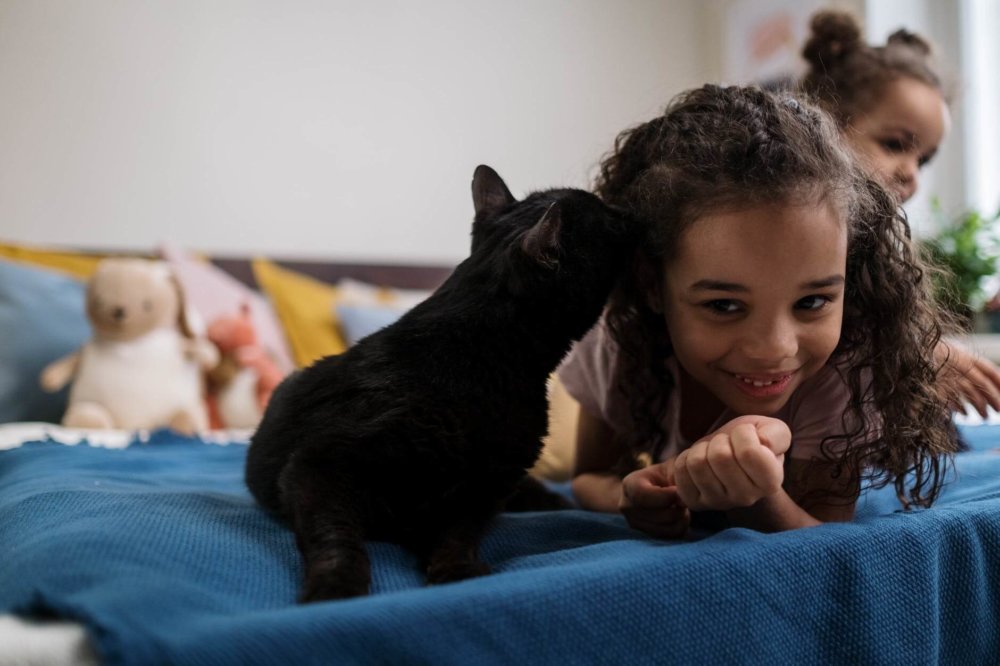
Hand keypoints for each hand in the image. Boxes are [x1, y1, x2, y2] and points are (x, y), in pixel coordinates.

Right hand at [619, 462, 689, 537]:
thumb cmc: (666, 474)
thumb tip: (682, 500)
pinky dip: (680, 527)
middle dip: (678, 508)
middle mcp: (626, 506)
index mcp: (629, 484)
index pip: (642, 495)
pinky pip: (670, 537)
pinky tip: (679, 516)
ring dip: (681, 518)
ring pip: (666, 529)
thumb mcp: (670, 469)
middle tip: (684, 499)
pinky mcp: (644, 535)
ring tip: (681, 506)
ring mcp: (633, 522)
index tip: (680, 492)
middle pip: (658, 515)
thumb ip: (678, 479)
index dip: (666, 496)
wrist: (656, 486)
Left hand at [672, 415, 789, 510]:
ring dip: (703, 448)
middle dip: (721, 440)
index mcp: (771, 482)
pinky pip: (681, 470)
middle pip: (720, 456)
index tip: (746, 436)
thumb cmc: (752, 440)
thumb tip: (762, 443)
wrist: (730, 455)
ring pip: (697, 462)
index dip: (744, 433)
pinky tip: (700, 462)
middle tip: (727, 445)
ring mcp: (719, 503)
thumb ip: (776, 434)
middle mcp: (746, 498)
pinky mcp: (695, 502)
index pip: (749, 452)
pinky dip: (686, 457)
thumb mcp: (774, 431)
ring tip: (713, 452)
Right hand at [937, 341, 999, 417]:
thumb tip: (992, 379)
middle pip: (982, 384)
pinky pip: (952, 399)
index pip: (990, 371)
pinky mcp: (935, 384)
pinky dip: (961, 408)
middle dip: (993, 399)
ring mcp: (947, 374)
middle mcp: (958, 365)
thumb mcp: (954, 352)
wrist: (911, 352)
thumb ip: (970, 363)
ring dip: (980, 407)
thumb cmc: (935, 354)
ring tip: (985, 416)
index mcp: (966, 356)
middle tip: (998, 411)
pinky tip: (965, 414)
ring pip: (970, 393)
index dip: (999, 383)